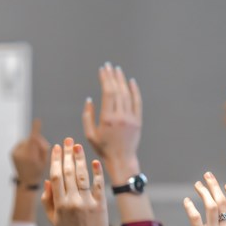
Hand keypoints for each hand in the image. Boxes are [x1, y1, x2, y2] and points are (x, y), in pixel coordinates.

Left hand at [12, 119, 50, 185]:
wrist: (26, 181)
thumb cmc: (38, 171)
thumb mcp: (45, 161)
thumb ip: (42, 148)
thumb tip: (37, 137)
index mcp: (30, 157)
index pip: (33, 139)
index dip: (35, 130)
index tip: (37, 121)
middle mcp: (21, 154)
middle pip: (31, 139)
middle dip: (38, 141)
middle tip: (44, 148)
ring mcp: (15, 153)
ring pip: (27, 141)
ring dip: (32, 144)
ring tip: (35, 154)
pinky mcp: (12, 152)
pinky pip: (22, 144)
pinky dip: (27, 146)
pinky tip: (29, 154)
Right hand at [42, 138, 108, 225]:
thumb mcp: (53, 219)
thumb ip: (48, 200)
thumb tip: (48, 179)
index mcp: (59, 204)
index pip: (56, 177)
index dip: (56, 161)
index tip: (56, 148)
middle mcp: (72, 202)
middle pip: (68, 173)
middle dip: (67, 155)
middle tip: (68, 140)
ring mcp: (87, 203)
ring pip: (82, 176)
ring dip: (80, 159)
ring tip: (78, 146)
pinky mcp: (101, 205)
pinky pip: (99, 186)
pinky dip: (97, 173)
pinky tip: (94, 161)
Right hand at [82, 63, 141, 180]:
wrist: (121, 159)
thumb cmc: (103, 148)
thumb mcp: (89, 134)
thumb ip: (87, 116)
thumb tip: (89, 99)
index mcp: (107, 119)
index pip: (107, 93)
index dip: (105, 79)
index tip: (102, 70)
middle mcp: (120, 117)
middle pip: (117, 91)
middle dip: (112, 76)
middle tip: (109, 66)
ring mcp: (131, 119)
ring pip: (127, 95)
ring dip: (122, 81)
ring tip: (117, 70)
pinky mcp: (138, 121)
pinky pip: (137, 103)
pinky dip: (135, 91)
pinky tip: (131, 82)